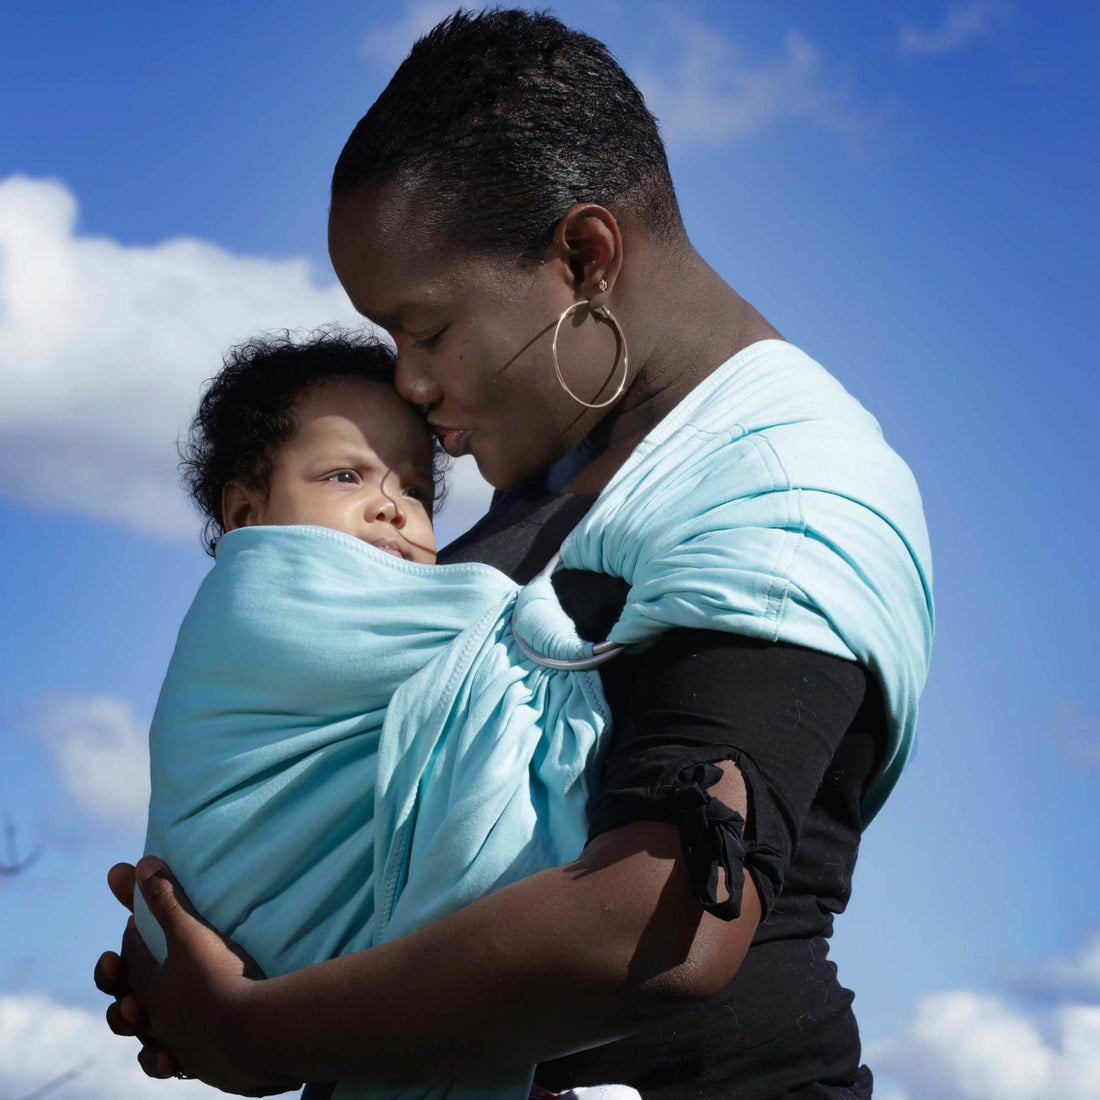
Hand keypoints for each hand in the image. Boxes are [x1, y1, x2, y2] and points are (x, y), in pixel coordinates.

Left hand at [94, 857, 301, 1096]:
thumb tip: (136, 863)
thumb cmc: (220, 980)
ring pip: (148, 1041)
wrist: (256, 1037)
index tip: (137, 920)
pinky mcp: (206, 1067)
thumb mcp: (190, 933)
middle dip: (124, 983)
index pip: (131, 957)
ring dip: (144, 1026)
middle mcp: (158, 1021)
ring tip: (145, 1014)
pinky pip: (179, 1065)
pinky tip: (178, 1053)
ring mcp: (181, 1047)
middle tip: (129, 964)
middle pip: (130, 1002)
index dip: (132, 935)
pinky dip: (173, 1057)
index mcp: (150, 988)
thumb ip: (165, 898)